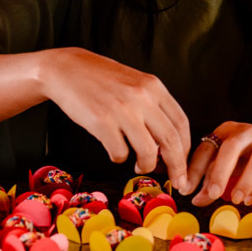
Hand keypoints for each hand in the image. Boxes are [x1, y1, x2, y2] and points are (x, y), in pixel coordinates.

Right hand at [40, 48, 190, 189]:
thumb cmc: (99, 78)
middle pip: (171, 140)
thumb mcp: (133, 82)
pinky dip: (120, 158)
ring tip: (139, 165)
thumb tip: (167, 141)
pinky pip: (120, 152)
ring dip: (146, 165)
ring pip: (148, 151)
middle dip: (177, 166)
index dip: (186, 149)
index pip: (181, 123)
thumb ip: (152, 104)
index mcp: (153, 86)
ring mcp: (122, 110)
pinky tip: (114, 151)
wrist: (65, 69)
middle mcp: (141, 97)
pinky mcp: (101, 121)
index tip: (183, 164)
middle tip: (177, 182)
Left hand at [186, 119, 251, 205]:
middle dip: (220, 172)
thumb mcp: (229, 162)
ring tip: (236, 199)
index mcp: (225, 131)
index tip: (185, 190)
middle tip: (213, 194)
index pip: (206, 148)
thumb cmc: (250, 154)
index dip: (194, 170)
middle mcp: (246, 132)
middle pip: (231, 148)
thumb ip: (211, 179)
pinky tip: (251, 199)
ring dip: (245, 181)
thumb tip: (196, 200)